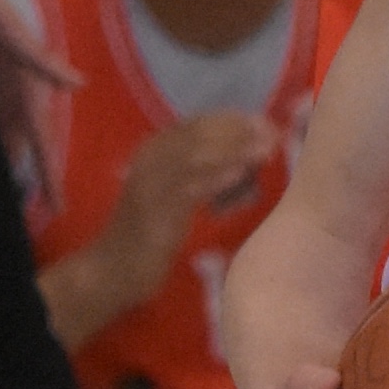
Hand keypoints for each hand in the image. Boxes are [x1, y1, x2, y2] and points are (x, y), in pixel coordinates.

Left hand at [0, 0, 81, 197]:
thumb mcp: (14, 33)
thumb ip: (43, 59)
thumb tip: (79, 84)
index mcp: (30, 89)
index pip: (43, 141)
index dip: (50, 174)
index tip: (58, 207)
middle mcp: (21, 95)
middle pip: (33, 145)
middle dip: (40, 176)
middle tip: (47, 212)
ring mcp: (4, 90)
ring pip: (14, 136)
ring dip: (16, 162)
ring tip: (18, 194)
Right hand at [97, 113, 281, 310]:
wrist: (115, 268)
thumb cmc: (153, 233)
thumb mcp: (180, 196)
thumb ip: (205, 176)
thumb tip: (246, 163)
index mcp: (155, 149)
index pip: (198, 124)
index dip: (234, 121)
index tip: (267, 123)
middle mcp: (150, 157)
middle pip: (199, 134)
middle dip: (239, 132)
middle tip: (274, 134)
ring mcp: (150, 182)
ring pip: (195, 156)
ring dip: (233, 150)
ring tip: (265, 149)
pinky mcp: (153, 209)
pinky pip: (188, 188)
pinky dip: (215, 179)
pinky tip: (240, 174)